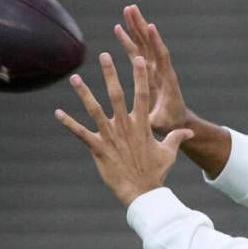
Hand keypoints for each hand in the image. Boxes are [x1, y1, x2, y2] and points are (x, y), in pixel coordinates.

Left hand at [56, 52, 193, 205]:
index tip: (138, 58)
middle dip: (110, 74)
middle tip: (104, 56)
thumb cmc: (155, 172)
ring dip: (84, 93)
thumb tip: (189, 132)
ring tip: (75, 78)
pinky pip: (80, 134)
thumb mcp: (169, 153)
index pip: (142, 95)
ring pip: (94, 110)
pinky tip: (58, 113)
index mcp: (141, 125)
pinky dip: (69, 123)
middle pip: (116, 95)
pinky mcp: (98, 149)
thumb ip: (176, 138)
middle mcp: (125, 127)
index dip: (140, 76)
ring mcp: (110, 137)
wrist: (142, 192)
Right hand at [114, 5, 188, 134]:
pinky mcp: (146, 70)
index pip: (161, 57)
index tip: (151, 27)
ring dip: (136, 27)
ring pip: (143, 44)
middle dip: (142, 26)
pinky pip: (136, 51)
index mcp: (166, 80)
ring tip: (127, 10)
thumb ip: (155, 121)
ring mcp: (153, 68)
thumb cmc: (169, 123)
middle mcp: (160, 70)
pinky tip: (119, 27)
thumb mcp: (161, 124)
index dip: (156, 43)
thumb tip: (148, 123)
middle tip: (132, 8)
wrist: (176, 121)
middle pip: (150, 43)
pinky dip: (129, 39)